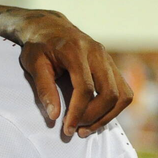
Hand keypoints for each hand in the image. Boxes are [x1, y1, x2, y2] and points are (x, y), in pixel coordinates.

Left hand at [18, 12, 132, 137]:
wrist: (50, 28)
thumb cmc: (39, 46)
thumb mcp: (33, 64)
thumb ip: (44, 89)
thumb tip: (54, 116)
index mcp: (76, 51)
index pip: (85, 88)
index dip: (78, 112)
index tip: (68, 128)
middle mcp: (97, 53)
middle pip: (109, 93)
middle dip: (94, 117)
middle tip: (76, 130)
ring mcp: (108, 58)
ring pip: (122, 94)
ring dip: (107, 116)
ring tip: (87, 128)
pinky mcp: (112, 66)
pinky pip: (123, 91)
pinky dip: (113, 108)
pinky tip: (97, 116)